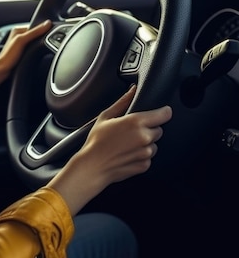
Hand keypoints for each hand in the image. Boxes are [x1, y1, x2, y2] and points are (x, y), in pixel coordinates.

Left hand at [0, 20, 51, 76]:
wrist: (2, 71)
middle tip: (42, 44)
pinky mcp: (23, 53)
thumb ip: (34, 32)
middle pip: (35, 35)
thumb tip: (47, 24)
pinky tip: (36, 55)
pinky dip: (36, 52)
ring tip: (37, 51)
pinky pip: (33, 50)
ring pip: (35, 43)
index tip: (48, 34)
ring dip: (38, 47)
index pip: (35, 27)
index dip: (42, 30)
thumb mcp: (22, 41)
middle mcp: (18, 36)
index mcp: (17, 30)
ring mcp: (20, 45)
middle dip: (40, 39)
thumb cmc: (8, 56)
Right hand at [47, 85, 172, 215]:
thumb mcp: (106, 117)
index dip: (163, 112)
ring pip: (154, 144)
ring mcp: (145, 153)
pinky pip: (149, 157)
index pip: (164, 114)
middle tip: (132, 131)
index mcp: (136, 122)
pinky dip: (142, 155)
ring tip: (128, 144)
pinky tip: (128, 154)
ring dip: (146, 143)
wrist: (92, 167)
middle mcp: (144, 137)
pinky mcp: (144, 165)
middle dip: (149, 129)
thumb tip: (133, 90)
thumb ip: (122, 102)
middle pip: (159, 129)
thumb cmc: (96, 142)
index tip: (160, 112)